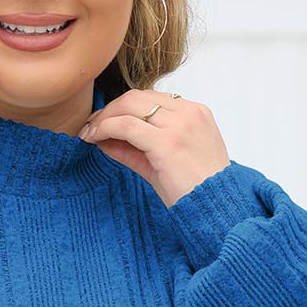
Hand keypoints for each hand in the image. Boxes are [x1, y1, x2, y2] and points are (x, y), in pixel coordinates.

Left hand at [79, 89, 229, 208]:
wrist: (217, 210)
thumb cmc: (196, 192)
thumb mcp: (164, 163)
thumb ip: (135, 149)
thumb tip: (103, 140)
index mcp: (195, 113)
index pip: (151, 98)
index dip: (123, 107)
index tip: (103, 121)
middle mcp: (189, 113)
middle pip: (137, 96)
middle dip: (109, 109)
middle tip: (90, 125)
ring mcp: (179, 125)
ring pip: (129, 106)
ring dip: (104, 117)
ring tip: (89, 132)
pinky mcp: (167, 142)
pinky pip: (126, 126)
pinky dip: (105, 129)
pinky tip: (94, 138)